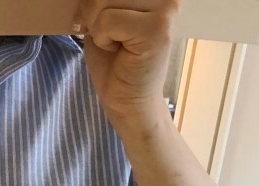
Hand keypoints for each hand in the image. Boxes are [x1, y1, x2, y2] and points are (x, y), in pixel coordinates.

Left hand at [73, 0, 180, 124]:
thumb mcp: (102, 19)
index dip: (94, 4)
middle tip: (109, 38)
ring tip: (116, 44)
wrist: (128, 103)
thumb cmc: (115, 64)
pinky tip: (119, 51)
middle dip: (93, 15)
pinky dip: (103, 38)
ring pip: (102, 2)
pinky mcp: (158, 27)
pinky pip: (107, 20)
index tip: (102, 23)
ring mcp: (165, 8)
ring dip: (98, 28)